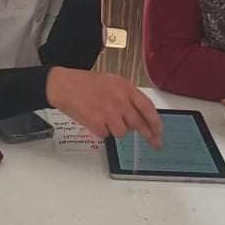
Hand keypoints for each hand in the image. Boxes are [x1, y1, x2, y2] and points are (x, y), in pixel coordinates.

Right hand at [46, 66, 162, 147]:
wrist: (64, 85)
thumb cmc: (86, 83)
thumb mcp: (113, 82)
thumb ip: (127, 96)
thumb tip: (139, 114)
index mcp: (125, 87)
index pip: (147, 107)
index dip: (156, 122)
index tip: (159, 131)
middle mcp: (120, 100)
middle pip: (139, 124)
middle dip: (147, 135)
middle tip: (153, 142)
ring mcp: (109, 113)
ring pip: (122, 132)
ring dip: (116, 129)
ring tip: (105, 117)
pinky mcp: (98, 124)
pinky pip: (106, 135)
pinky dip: (102, 130)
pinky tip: (95, 118)